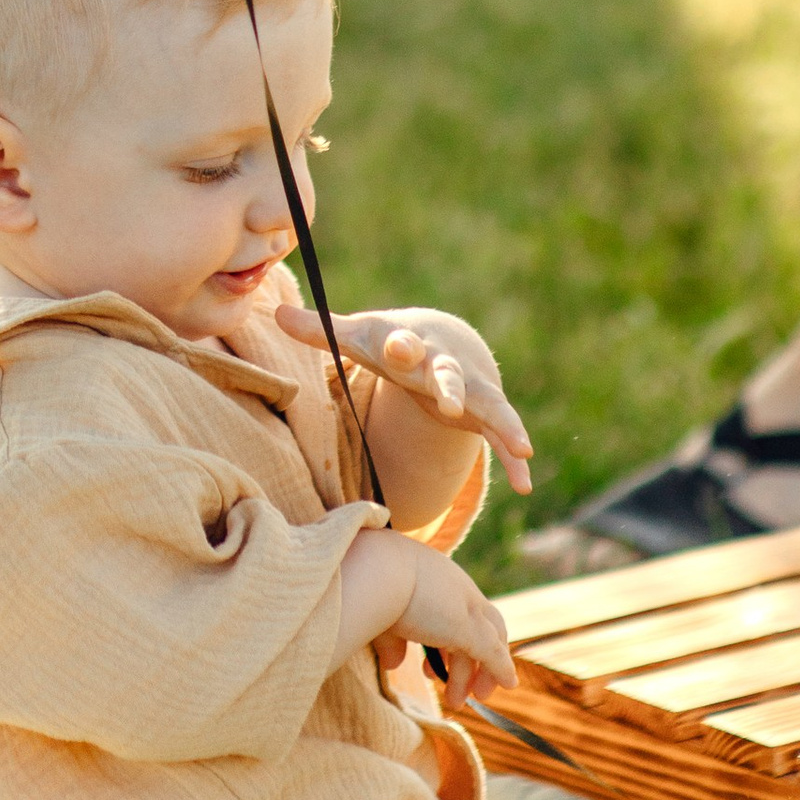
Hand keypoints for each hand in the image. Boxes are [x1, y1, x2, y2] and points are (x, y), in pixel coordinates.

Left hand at [278, 300, 532, 494]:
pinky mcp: (486, 414)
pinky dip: (513, 459)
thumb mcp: (359, 337)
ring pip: (491, 407)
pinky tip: (526, 486)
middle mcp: (445, 367)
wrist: (443, 341)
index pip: (403, 343)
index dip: (399, 345)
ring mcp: (471, 391)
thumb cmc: (391, 343)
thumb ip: (320, 330)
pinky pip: (502, 437)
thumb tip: (273, 313)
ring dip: (504, 425)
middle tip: (451, 402)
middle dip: (451, 386)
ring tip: (522, 448)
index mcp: (410, 346)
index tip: (397, 345)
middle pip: (449, 375)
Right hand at [341, 532, 514, 709]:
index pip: (458, 611)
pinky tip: (507, 684)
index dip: (450, 643)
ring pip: (487, 643)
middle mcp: (458, 589)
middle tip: (461, 689)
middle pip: (481, 626)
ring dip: (479, 674)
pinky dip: (501, 668)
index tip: (434, 668)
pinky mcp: (469, 627)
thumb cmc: (371, 584)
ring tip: (458, 702)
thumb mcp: (384, 614)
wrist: (376, 569)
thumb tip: (394, 663)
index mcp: (438, 577)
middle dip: (472, 660)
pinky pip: (492, 653)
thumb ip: (394, 640)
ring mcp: (466, 607)